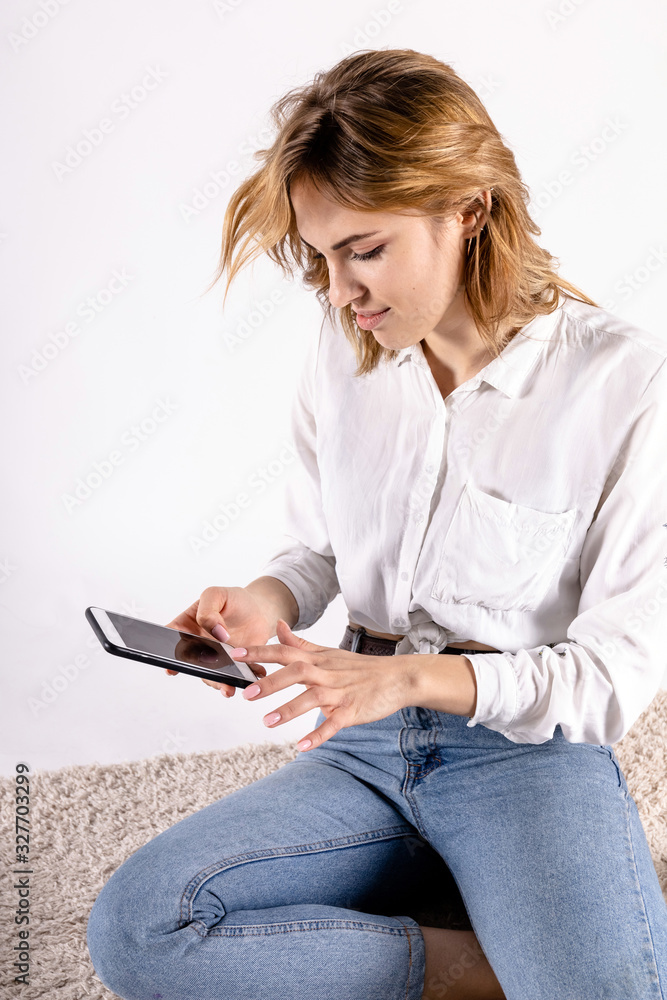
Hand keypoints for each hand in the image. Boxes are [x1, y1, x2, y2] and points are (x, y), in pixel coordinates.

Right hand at [163, 586, 269, 695]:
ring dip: (219, 682)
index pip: (170, 641)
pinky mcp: (233, 666)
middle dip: (198, 673)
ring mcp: (215, 658)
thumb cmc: (232, 600)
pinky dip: (242, 679)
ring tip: (229, 686)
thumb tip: (217, 633)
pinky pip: (234, 676)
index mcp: (186, 627)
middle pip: (191, 664)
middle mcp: (198, 646)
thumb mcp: (216, 595)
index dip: (167, 654)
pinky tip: (252, 676)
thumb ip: (208, 611)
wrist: (258, 609)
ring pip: (211, 676)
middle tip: (208, 676)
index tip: (171, 666)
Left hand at [233, 619, 416, 750]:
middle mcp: (327, 673)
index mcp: (318, 659)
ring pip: (312, 697)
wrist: (397, 678)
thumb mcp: (328, 652)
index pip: (285, 651)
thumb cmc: (359, 667)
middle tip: (246, 692)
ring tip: (267, 722)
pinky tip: (301, 746)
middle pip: (297, 672)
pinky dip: (318, 734)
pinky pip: (334, 723)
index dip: (260, 652)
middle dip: (271, 681)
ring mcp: (340, 692)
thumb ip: (300, 642)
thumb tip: (277, 626)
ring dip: (290, 709)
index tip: (236, 654)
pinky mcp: (352, 711)